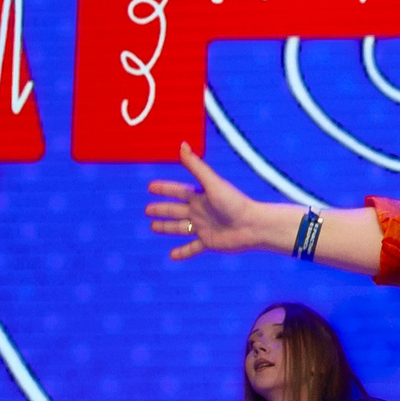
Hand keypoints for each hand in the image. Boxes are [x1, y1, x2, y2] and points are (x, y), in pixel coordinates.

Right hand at [147, 143, 271, 258]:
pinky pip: (192, 248)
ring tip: (153, 227)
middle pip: (175, 210)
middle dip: (161, 209)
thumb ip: (196, 166)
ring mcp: (204, 227)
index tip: (150, 186)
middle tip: (146, 210)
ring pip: (180, 228)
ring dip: (167, 227)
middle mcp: (200, 211)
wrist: (253, 226)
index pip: (178, 191)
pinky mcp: (209, 242)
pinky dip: (183, 252)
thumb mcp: (212, 183)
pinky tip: (172, 256)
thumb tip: (182, 144)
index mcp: (201, 196)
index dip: (164, 188)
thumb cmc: (234, 202)